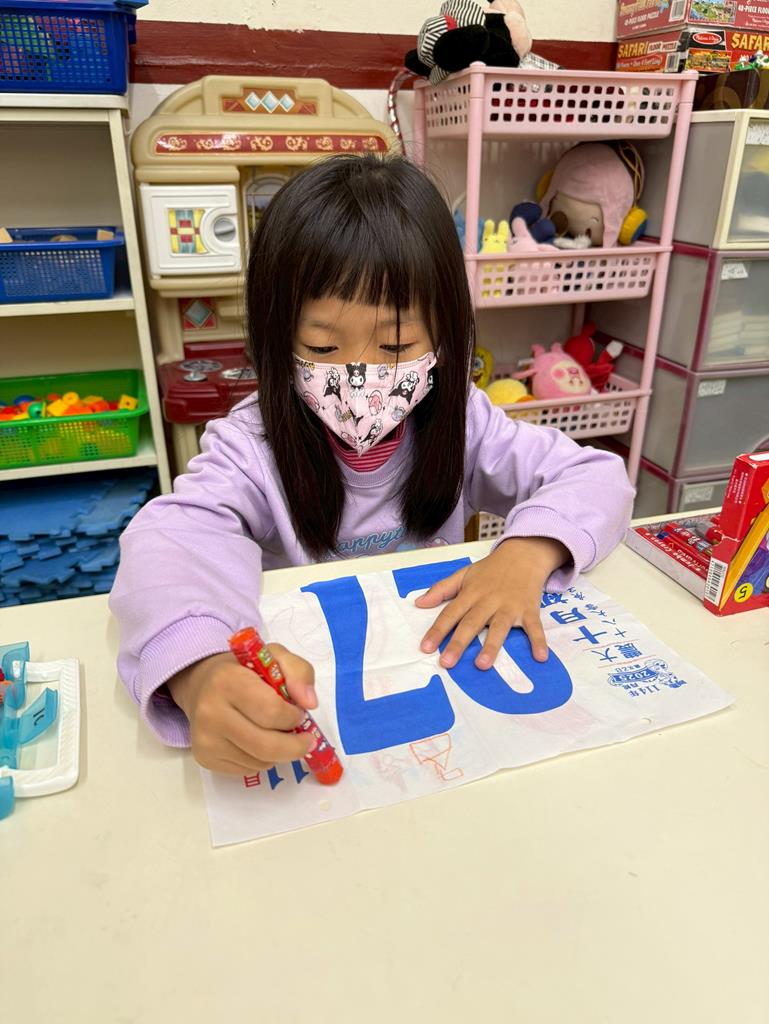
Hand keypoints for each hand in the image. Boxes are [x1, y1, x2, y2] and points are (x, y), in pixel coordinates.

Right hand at [167, 645, 317, 774]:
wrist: (204, 685)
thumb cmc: (245, 671)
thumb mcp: (275, 656)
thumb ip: (299, 672)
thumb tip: (310, 703)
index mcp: (228, 681)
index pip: (271, 711)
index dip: (293, 716)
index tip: (299, 712)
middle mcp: (211, 712)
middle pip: (266, 746)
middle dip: (296, 746)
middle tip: (306, 739)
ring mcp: (206, 739)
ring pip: (260, 761)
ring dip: (280, 753)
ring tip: (277, 733)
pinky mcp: (205, 758)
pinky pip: (248, 769)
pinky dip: (263, 760)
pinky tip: (258, 741)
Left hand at [416, 537, 569, 669]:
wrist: (523, 554)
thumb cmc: (491, 570)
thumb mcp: (464, 574)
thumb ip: (441, 589)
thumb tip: (419, 603)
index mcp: (471, 594)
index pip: (450, 613)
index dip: (437, 630)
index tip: (425, 647)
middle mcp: (488, 601)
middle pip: (471, 623)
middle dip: (458, 643)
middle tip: (447, 663)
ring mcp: (510, 606)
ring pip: (499, 627)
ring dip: (491, 646)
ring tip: (482, 664)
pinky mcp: (529, 609)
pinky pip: (534, 627)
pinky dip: (539, 641)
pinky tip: (540, 657)